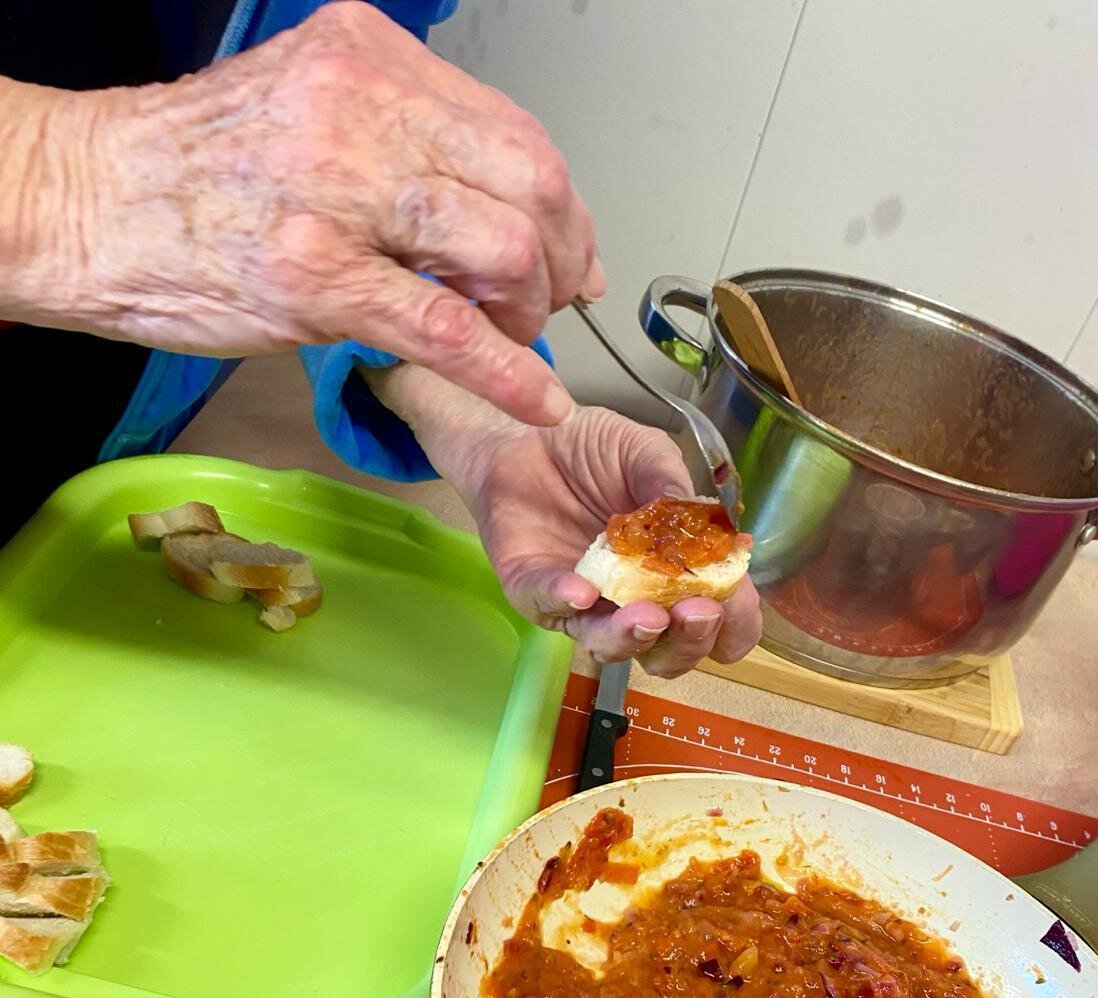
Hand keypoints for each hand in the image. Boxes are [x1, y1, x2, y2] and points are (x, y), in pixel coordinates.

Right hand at [0, 3, 600, 425]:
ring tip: (509, 336)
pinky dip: (506, 371)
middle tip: (546, 303)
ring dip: (528, 309)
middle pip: (528, 182)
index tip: (571, 257)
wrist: (85, 201)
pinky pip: (445, 327)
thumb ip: (407, 147)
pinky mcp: (315, 275)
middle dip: (559, 258)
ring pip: (499, 246)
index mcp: (368, 57)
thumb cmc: (193, 170)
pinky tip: (536, 399)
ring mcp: (338, 189)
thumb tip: (509, 217)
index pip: (514, 130)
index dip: (562, 207)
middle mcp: (362, 105)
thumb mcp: (309, 114)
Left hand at [371, 365, 761, 677]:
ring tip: (647, 616)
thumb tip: (705, 523)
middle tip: (697, 612)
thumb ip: (671, 485)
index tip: (734, 601)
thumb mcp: (644, 453)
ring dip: (632, 637)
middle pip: (670, 654)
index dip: (733, 623)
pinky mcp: (534, 593)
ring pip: (610, 646)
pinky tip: (581, 590)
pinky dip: (566, 600)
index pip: (718, 622)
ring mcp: (584, 606)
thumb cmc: (591, 451)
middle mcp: (633, 601)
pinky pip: (549, 607)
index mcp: (675, 573)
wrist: (524, 433)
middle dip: (689, 641)